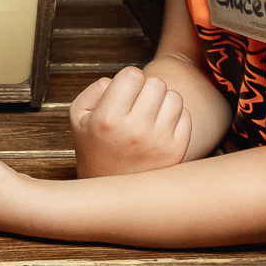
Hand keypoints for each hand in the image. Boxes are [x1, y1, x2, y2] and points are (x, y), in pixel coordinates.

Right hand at [70, 65, 192, 176]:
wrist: (110, 191)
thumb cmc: (95, 147)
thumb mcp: (79, 116)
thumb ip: (96, 88)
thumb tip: (122, 79)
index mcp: (108, 119)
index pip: (133, 74)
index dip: (128, 81)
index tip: (123, 95)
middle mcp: (135, 130)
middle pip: (156, 83)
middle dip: (146, 90)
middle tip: (135, 106)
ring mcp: (159, 142)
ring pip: (174, 97)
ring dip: (162, 102)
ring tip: (148, 117)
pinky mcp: (176, 151)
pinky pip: (186, 115)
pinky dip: (175, 117)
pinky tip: (159, 129)